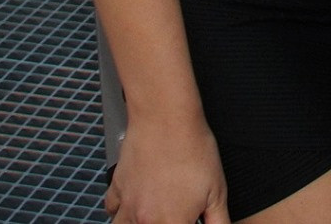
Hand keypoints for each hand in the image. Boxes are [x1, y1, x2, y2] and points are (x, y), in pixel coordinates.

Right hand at [103, 118, 229, 223]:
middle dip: (165, 222)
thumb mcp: (217, 191)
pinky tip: (136, 204)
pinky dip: (121, 211)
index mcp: (171, 223)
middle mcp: (145, 220)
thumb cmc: (192, 148)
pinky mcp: (117, 186)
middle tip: (174, 214)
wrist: (166, 117)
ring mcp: (128, 204)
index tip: (190, 218)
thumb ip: (218, 221)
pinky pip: (112, 209)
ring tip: (153, 215)